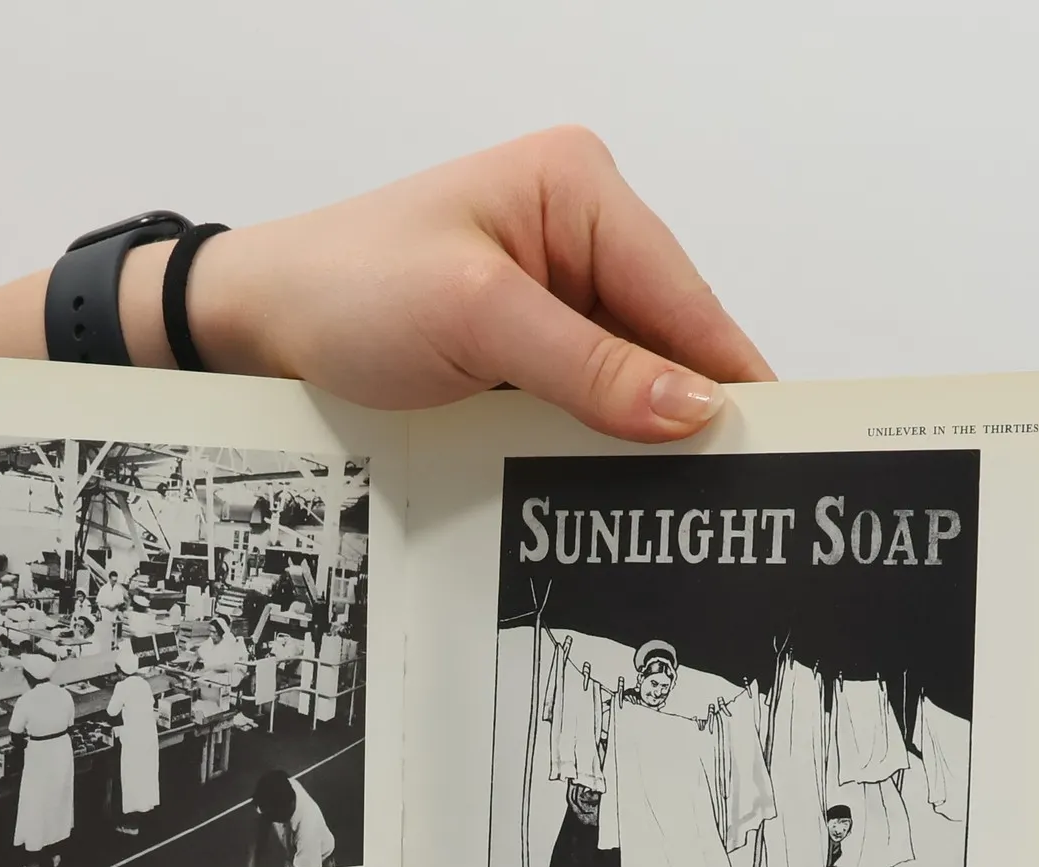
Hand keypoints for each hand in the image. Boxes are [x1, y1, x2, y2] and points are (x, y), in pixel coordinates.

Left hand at [146, 126, 774, 439]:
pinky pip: (585, 400)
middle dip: (685, 413)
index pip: (681, 292)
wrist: (261, 324)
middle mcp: (577, 232)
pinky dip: (595, 442)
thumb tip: (693, 408)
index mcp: (577, 188)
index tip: (777, 443)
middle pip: (665, 338)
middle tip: (729, 497)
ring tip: (677, 506)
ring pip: (629, 379)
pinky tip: (610, 488)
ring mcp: (553, 293)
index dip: (728, 372)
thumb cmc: (348, 289)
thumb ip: (590, 366)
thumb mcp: (476, 319)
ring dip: (639, 437)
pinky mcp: (527, 345)